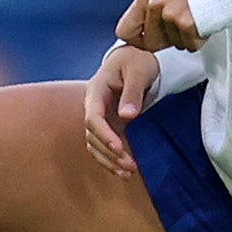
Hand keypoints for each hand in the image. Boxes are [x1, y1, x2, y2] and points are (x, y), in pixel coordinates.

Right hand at [83, 45, 162, 179]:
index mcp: (96, 91)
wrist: (136, 58)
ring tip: (128, 173)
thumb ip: (133, 92)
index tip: (119, 148)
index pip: (93, 118)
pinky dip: (111, 159)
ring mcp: (100, 117)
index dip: (104, 135)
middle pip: (93, 135)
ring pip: (95, 144)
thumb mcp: (139, 70)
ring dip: (109, 160)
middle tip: (130, 165)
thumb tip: (127, 116)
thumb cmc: (137, 60)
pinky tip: (123, 171)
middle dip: (109, 152)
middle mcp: (93, 106)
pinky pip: (103, 145)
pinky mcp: (109, 125)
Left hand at [115, 0, 202, 53]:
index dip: (136, 40)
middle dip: (165, 41)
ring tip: (193, 19)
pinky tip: (202, 24)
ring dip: (184, 38)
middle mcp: (155, 5)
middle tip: (179, 27)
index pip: (124, 30)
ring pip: (173, 45)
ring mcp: (171, 15)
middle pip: (150, 43)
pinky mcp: (188, 25)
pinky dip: (198, 40)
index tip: (145, 40)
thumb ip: (151, 9)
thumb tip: (139, 30)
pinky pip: (189, 46)